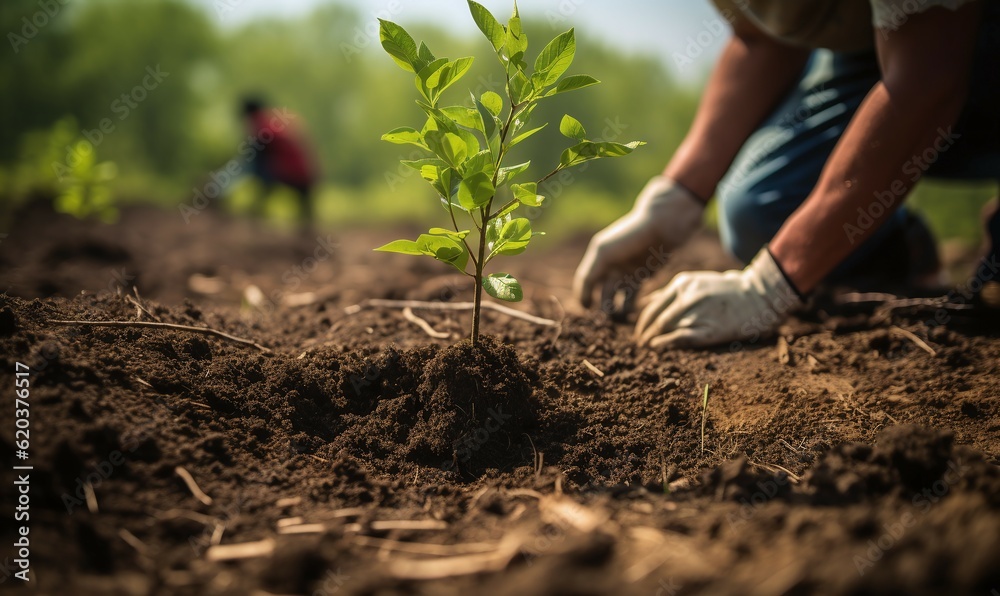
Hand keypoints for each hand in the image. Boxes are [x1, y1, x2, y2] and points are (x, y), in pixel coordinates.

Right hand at [573, 176, 703, 316]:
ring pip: (617, 297)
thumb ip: (590, 273)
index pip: (586, 282)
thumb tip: (581, 297)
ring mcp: (627, 271)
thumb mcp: (604, 252)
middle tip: (605, 320)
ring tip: (619, 319)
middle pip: (602, 293)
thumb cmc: (630, 236)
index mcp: (599, 258)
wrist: (662, 225)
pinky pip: (634, 296)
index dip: (584, 296)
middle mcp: (611, 266)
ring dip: (616, 310)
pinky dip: (631, 307)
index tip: (586, 309)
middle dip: (602, 307)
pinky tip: (631, 316)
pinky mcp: (644, 276)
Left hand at [635, 248, 801, 348]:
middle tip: (638, 344)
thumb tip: (646, 302)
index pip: (653, 306)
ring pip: (665, 328)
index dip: (642, 322)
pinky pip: (679, 337)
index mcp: (682, 284)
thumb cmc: (725, 291)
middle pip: (656, 319)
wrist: (756, 296)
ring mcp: (697, 313)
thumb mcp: (696, 282)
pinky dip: (664, 343)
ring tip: (646, 347)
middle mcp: (686, 297)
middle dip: (644, 333)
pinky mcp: (707, 329)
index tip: (638, 331)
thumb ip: (670, 292)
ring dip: (652, 340)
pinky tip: (656, 347)